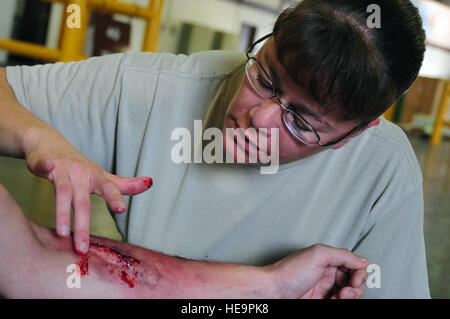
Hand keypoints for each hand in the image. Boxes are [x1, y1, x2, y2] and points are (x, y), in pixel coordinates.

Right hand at [24, 129, 152, 253]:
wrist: (50, 142)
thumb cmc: (79, 166)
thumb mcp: (101, 176)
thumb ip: (124, 185)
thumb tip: (150, 183)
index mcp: (96, 177)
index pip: (109, 189)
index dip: (115, 198)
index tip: (121, 210)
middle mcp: (81, 173)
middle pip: (83, 201)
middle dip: (83, 225)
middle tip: (82, 248)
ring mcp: (63, 168)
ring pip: (63, 191)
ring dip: (62, 212)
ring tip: (61, 234)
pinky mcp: (44, 162)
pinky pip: (44, 165)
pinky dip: (45, 167)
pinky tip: (47, 169)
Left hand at [266, 244, 368, 298]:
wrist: (271, 291)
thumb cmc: (288, 273)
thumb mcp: (318, 255)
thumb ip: (342, 254)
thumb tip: (362, 260)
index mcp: (328, 260)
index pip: (354, 265)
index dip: (359, 274)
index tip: (354, 281)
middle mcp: (327, 274)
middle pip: (353, 282)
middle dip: (354, 288)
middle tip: (344, 292)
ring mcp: (323, 289)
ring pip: (347, 294)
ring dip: (348, 297)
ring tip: (337, 298)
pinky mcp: (320, 300)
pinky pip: (336, 301)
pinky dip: (339, 302)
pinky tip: (332, 301)